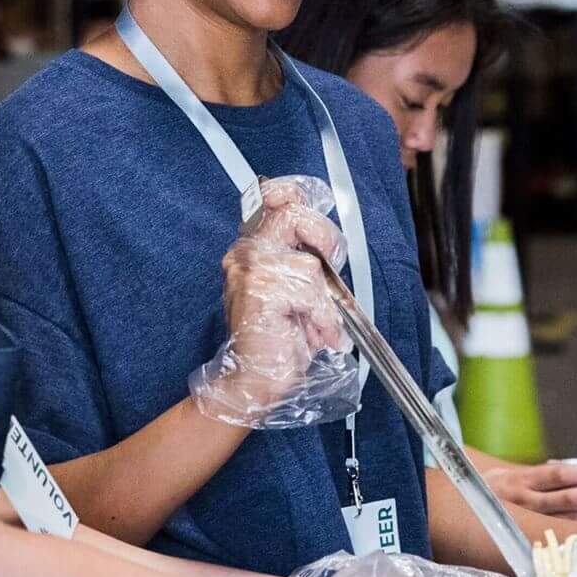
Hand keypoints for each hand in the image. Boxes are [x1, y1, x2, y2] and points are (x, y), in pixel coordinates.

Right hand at [192, 177, 357, 428]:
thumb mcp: (297, 293)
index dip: (296, 196)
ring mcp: (250, 269)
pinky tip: (312, 333)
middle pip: (295, 214)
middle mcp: (245, 253)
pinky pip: (309, 291)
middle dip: (325, 241)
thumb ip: (306, 263)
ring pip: (310, 265)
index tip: (315, 221)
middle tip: (331, 272)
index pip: (272, 198)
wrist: (255, 380)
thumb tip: (329, 248)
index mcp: (251, 249)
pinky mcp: (260, 290)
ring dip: (324, 302)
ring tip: (316, 324)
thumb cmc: (277, 341)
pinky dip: (321, 317)